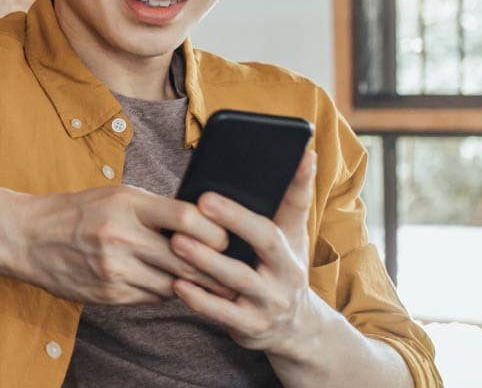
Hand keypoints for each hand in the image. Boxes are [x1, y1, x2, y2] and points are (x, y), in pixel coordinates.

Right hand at [11, 184, 239, 304]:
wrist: (29, 237)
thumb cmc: (78, 212)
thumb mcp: (116, 195)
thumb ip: (156, 208)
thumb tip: (204, 221)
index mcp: (127, 204)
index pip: (187, 219)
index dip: (214, 231)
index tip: (223, 237)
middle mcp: (121, 236)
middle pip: (186, 258)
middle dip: (212, 266)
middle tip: (228, 268)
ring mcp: (114, 268)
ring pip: (173, 283)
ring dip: (189, 283)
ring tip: (201, 278)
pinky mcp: (108, 293)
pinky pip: (152, 297)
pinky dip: (163, 291)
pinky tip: (161, 281)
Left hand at [169, 149, 321, 353]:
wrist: (296, 327)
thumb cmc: (283, 267)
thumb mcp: (294, 234)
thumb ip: (294, 196)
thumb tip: (304, 152)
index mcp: (289, 252)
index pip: (269, 228)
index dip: (241, 213)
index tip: (209, 194)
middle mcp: (283, 280)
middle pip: (258, 251)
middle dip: (228, 228)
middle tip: (196, 205)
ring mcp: (267, 306)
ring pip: (235, 283)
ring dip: (205, 263)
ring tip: (176, 243)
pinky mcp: (250, 328)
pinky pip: (222, 314)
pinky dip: (199, 300)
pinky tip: (177, 284)